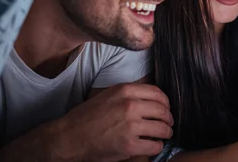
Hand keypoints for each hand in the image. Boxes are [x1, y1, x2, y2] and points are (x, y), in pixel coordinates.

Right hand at [57, 83, 173, 160]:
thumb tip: (150, 100)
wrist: (69, 137)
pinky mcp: (130, 145)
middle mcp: (130, 105)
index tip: (165, 108)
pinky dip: (156, 147)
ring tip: (163, 135)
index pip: (158, 93)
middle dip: (168, 118)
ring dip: (166, 133)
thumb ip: (129, 94)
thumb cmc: (87, 117)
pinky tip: (152, 146)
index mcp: (125, 90)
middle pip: (163, 110)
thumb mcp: (108, 95)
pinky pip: (155, 146)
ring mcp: (131, 125)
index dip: (165, 102)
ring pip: (162, 128)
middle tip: (167, 123)